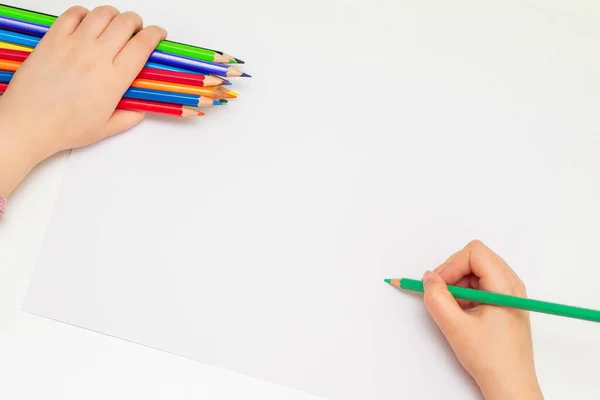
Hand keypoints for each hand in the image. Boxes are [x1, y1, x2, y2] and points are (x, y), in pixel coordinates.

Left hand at [0, 5, 165, 196]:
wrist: (29, 123)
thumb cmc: (65, 128)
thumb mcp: (106, 128)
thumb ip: (130, 117)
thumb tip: (141, 108)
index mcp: (114, 79)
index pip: (142, 44)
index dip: (155, 34)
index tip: (158, 35)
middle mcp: (96, 56)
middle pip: (126, 22)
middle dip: (137, 23)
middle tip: (136, 30)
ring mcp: (73, 44)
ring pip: (102, 13)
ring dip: (114, 15)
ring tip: (113, 25)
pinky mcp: (53, 39)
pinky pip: (73, 13)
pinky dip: (85, 14)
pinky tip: (87, 24)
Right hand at [422, 240, 542, 399]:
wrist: (510, 385)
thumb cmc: (492, 359)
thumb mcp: (456, 328)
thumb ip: (437, 298)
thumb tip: (428, 278)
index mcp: (505, 286)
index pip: (474, 252)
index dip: (452, 264)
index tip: (440, 285)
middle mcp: (510, 284)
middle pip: (474, 258)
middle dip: (452, 273)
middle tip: (439, 294)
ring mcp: (507, 293)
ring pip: (474, 271)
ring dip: (457, 285)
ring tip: (452, 309)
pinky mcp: (502, 302)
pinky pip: (478, 285)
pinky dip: (463, 294)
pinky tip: (461, 313)